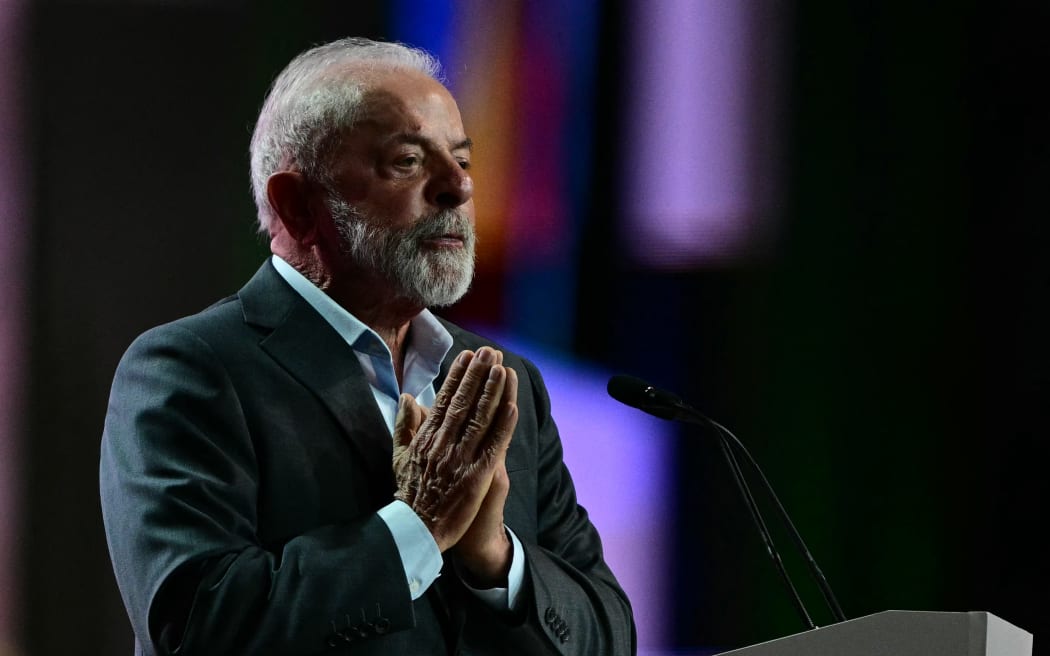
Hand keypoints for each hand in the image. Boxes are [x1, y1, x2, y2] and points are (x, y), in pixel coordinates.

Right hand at [392, 347, 517, 552]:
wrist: (416, 529)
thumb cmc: (409, 493)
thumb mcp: (399, 455)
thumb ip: (404, 425)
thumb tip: (408, 397)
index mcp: (427, 438)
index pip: (445, 400)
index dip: (458, 376)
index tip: (468, 355)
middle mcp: (443, 444)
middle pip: (464, 402)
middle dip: (478, 375)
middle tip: (490, 351)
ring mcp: (461, 459)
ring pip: (480, 419)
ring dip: (493, 392)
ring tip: (503, 369)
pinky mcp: (476, 476)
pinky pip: (493, 447)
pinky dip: (503, 426)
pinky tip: (512, 407)